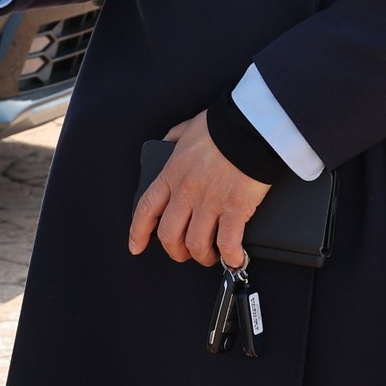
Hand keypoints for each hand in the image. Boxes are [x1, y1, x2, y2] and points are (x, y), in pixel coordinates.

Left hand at [128, 112, 271, 269]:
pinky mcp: (235, 209)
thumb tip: (166, 146)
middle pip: (169, 235)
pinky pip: (227, 243)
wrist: (249, 127)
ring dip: (202, 256)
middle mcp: (186, 192)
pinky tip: (234, 258)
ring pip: (196, 244)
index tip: (136, 246)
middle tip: (183, 253)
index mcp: (172, 174)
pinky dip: (230, 256)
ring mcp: (210, 203)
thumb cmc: (221, 127)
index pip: (146, 209)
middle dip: (174, 251)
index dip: (138, 232)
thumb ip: (172, 141)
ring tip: (210, 256)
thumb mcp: (186, 129)